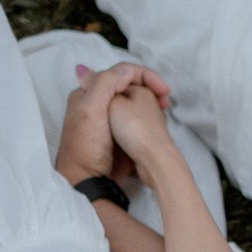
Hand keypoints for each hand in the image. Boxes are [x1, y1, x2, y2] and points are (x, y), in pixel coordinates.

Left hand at [55, 61, 170, 186]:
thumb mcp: (91, 110)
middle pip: (128, 86)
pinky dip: (148, 120)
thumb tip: (125, 71)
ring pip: (134, 103)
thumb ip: (105, 84)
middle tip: (165, 102)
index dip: (145, 76)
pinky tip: (156, 126)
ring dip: (151, 105)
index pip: (120, 73)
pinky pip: (136, 121)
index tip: (164, 91)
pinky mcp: (118, 137)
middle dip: (150, 90)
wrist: (86, 181)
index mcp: (88, 93)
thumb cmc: (86, 147)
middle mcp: (97, 104)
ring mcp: (108, 121)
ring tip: (163, 113)